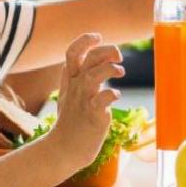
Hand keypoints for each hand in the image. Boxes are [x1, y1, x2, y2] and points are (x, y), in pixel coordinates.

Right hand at [48, 34, 122, 172]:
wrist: (65, 149)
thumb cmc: (73, 120)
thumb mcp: (73, 93)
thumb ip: (84, 75)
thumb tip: (103, 58)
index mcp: (69, 81)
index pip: (72, 52)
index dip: (84, 41)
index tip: (98, 37)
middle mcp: (74, 88)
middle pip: (86, 60)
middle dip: (104, 51)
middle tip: (118, 56)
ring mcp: (82, 101)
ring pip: (91, 76)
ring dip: (109, 69)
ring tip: (120, 72)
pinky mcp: (92, 115)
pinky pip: (101, 99)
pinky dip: (111, 94)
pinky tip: (116, 96)